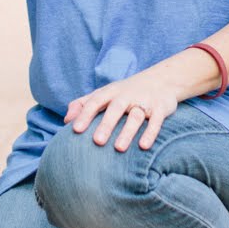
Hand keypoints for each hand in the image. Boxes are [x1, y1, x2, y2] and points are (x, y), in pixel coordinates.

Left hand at [63, 68, 182, 152]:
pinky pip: (156, 121)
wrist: (163, 79)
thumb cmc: (126, 92)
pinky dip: (150, 132)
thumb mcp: (105, 93)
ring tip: (118, 148)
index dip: (85, 114)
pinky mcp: (160, 108)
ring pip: (135, 116)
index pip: (95, 101)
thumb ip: (84, 104)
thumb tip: (66, 120)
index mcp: (111, 92)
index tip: (75, 129)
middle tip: (97, 142)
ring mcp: (144, 101)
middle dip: (106, 124)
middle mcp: (127, 96)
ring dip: (127, 132)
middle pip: (115, 108)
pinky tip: (143, 146)